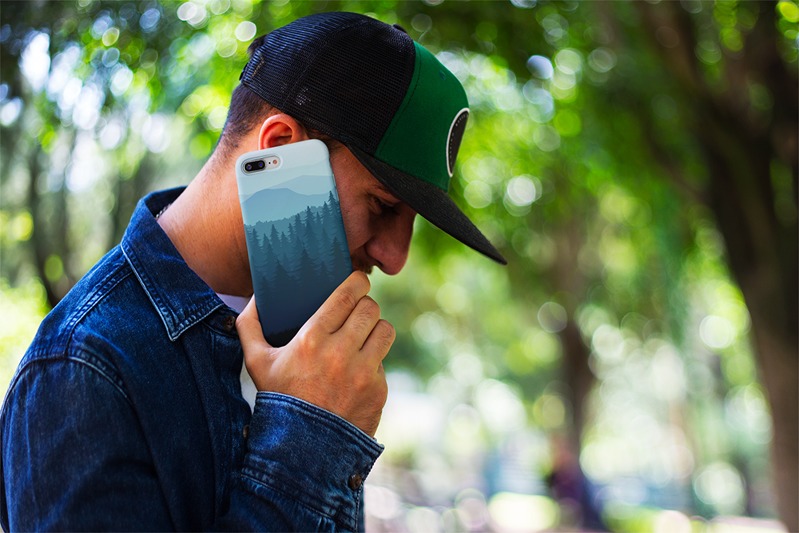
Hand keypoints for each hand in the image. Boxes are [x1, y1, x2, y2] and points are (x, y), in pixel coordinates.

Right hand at [236, 271, 393, 436]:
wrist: (302, 449)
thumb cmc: (278, 399)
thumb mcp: (256, 362)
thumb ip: (249, 325)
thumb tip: (255, 297)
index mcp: (312, 339)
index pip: (348, 295)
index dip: (358, 282)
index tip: (358, 281)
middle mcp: (341, 353)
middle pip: (370, 308)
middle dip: (365, 305)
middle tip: (358, 310)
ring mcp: (363, 372)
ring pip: (385, 330)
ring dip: (375, 329)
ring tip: (364, 335)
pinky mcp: (378, 390)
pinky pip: (383, 362)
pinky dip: (373, 362)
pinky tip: (358, 370)